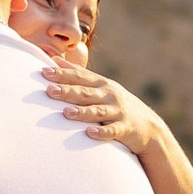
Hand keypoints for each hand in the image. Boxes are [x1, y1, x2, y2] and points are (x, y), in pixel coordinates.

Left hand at [41, 61, 166, 155]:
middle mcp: (109, 95)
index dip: (62, 74)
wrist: (149, 126)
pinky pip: (113, 130)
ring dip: (82, 112)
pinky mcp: (125, 128)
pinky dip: (102, 132)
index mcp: (101, 84)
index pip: (79, 77)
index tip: (44, 72)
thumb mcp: (100, 86)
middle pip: (85, 92)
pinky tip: (90, 133)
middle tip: (49, 90)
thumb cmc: (116, 104)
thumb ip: (78, 74)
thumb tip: (54, 60)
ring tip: (66, 113)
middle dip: (67, 91)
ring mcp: (118, 111)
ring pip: (97, 111)